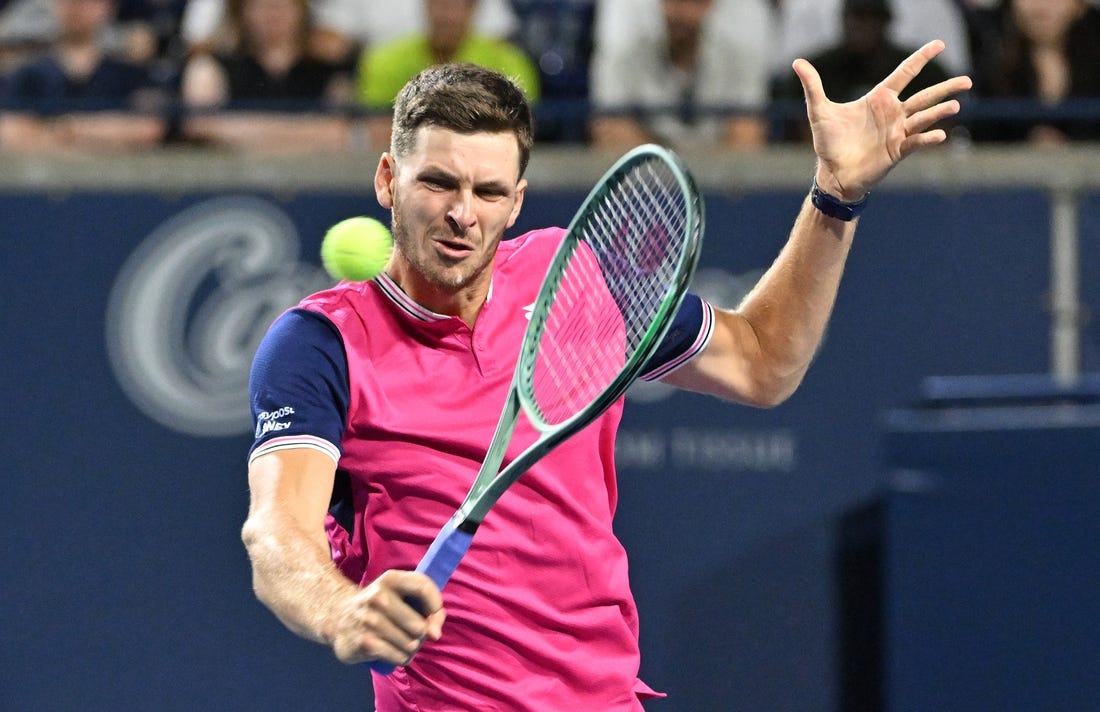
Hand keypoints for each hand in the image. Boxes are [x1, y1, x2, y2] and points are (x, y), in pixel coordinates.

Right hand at [326, 570, 445, 665]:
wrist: (338, 617)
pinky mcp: (365, 643)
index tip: (433, 616)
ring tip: (396, 640)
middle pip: (420, 627)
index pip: (423, 587)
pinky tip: (389, 650)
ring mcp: (370, 621)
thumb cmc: (380, 607)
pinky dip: (400, 657)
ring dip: (410, 648)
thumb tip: (435, 635)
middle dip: (420, 634)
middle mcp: (378, 597)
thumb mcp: (400, 594)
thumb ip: (428, 607)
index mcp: (390, 579)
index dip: (436, 606)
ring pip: (412, 645)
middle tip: (407, 630)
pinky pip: (400, 657)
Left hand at [793, 40, 971, 200]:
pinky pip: (915, 143)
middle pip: (925, 96)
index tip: (939, 44)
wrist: (832, 173)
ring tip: (957, 104)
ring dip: (940, 111)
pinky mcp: (897, 151)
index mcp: (879, 99)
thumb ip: (813, 86)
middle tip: (968, 80)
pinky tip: (939, 135)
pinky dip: (927, 139)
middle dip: (945, 88)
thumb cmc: (829, 143)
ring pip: (924, 118)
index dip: (921, 58)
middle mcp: (893, 114)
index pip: (904, 73)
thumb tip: (797, 62)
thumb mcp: (819, 110)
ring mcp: (898, 132)